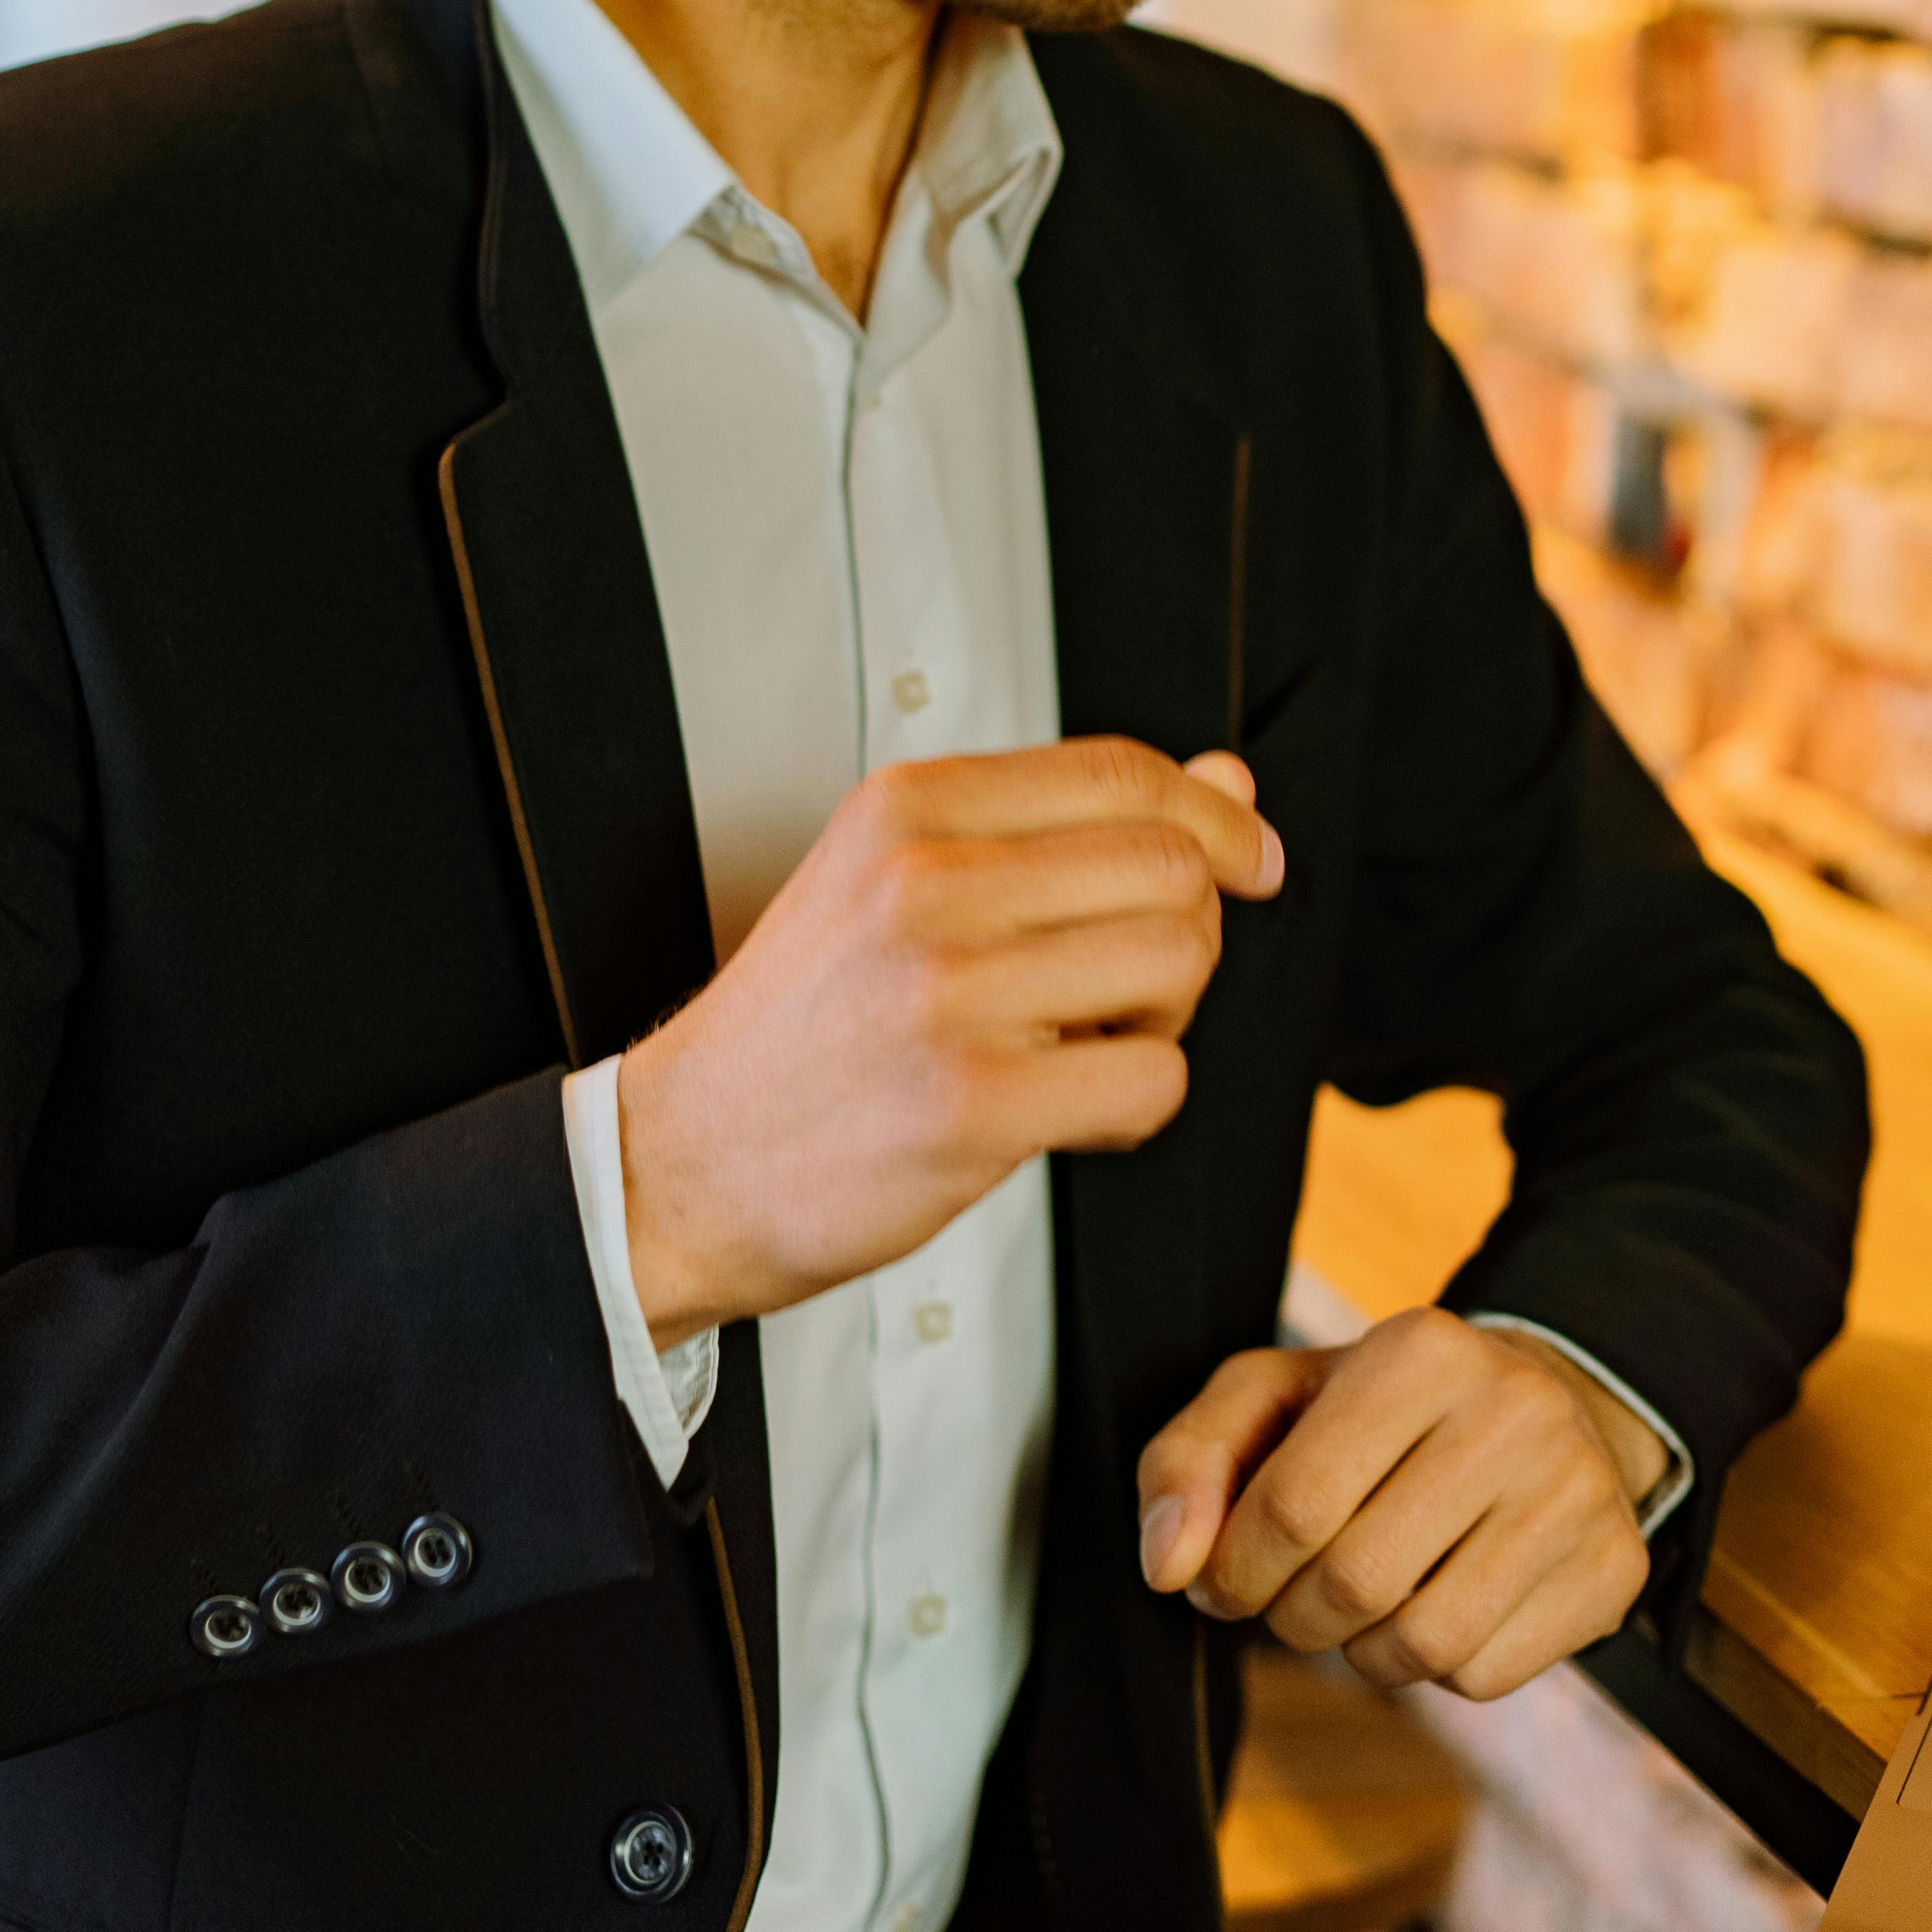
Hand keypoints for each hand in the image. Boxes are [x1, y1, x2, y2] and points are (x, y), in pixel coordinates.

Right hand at [619, 740, 1280, 1340]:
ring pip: (1177, 964)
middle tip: (1124, 988)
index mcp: (910, 807)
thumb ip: (1067, 825)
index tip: (1251, 862)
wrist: (680, 1159)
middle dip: (1186, 931)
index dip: (1215, 818)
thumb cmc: (811, 1023)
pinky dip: (1136, 1107)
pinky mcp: (971, 1105)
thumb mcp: (908, 879)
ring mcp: (948, 992)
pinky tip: (1066, 1115)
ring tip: (1082, 1048)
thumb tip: (1229, 782)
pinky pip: (1154, 1082)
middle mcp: (928, 881)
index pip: (1124, 771)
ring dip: (1162, 1019)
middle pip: (1172, 866)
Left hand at [1135, 1311, 1661, 1701]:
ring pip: (1421, 1643)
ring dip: (1359, 1652)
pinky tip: (1434, 1603)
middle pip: (1354, 1581)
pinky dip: (1434, 1668)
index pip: (1293, 1505)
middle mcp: (1512, 1411)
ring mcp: (1575, 1492)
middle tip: (1285, 1596)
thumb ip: (1189, 1462)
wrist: (1540, 1404)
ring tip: (1356, 1604)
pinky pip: (1484, 1675)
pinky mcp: (1612, 1569)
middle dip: (1291, 1615)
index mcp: (1420, 1349)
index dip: (1234, 1571)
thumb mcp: (1272, 1400)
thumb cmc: (1377, 1412)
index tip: (1221, 1581)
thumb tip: (1166, 1565)